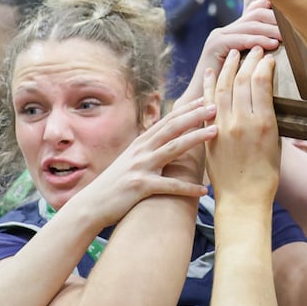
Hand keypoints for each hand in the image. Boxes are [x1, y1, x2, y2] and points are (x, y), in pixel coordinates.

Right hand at [72, 96, 216, 228]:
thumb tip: (163, 143)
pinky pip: (169, 186)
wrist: (91, 205)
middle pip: (172, 129)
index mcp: (140, 143)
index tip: (203, 100)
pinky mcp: (140, 186)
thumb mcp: (129, 161)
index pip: (167, 121)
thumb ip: (146, 150)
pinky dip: (187, 188)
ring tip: (215, 132)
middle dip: (194, 116)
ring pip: (173, 149)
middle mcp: (140, 151)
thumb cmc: (114, 185)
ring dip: (196, 139)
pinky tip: (204, 190)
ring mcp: (140, 167)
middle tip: (214, 106)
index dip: (186, 110)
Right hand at [188, 0, 282, 95]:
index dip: (271, 9)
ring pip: (249, 26)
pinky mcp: (215, 45)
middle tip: (293, 25)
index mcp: (232, 33)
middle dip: (275, 18)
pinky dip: (258, 40)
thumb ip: (259, 55)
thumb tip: (281, 46)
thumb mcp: (247, 68)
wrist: (201, 100)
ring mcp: (218, 36)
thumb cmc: (227, 89)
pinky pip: (240, 39)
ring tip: (286, 36)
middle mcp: (224, 31)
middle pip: (254, 15)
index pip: (254, 12)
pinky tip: (272, 44)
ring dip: (270, 29)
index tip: (291, 12)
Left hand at [204, 49, 280, 203]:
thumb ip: (268, 117)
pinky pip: (207, 103)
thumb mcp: (276, 143)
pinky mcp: (210, 133)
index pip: (261, 82)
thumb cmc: (265, 175)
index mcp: (263, 123)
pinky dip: (209, 84)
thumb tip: (264, 95)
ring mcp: (222, 126)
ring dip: (228, 66)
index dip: (264, 64)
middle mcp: (241, 121)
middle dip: (249, 60)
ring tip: (234, 53)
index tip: (268, 55)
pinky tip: (210, 71)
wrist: (242, 199)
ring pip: (222, 87)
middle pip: (242, 80)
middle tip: (254, 48)